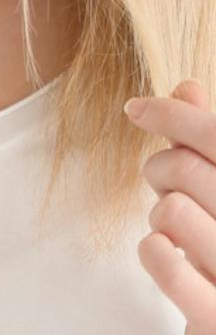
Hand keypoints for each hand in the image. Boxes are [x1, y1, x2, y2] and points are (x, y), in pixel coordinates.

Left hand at [127, 78, 215, 332]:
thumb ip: (211, 144)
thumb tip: (187, 86)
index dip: (174, 115)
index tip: (135, 108)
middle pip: (185, 168)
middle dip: (161, 170)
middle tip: (167, 188)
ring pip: (170, 210)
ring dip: (160, 218)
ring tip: (181, 234)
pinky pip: (161, 258)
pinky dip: (153, 251)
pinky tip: (170, 257)